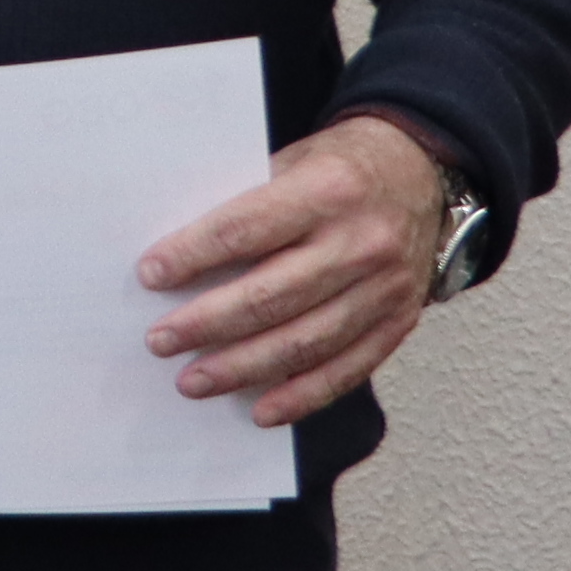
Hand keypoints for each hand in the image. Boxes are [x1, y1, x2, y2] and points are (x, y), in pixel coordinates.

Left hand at [139, 111, 450, 426]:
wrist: (420, 173)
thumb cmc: (337, 168)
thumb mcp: (291, 160)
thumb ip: (246, 202)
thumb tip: (176, 254)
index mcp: (327, 190)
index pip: (245, 229)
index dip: (192, 256)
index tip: (150, 276)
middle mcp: (362, 242)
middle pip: (271, 296)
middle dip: (206, 324)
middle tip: (159, 341)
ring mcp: (386, 288)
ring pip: (305, 342)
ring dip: (242, 368)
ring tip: (192, 381)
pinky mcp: (400, 322)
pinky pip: (347, 369)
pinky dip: (301, 395)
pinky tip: (260, 411)